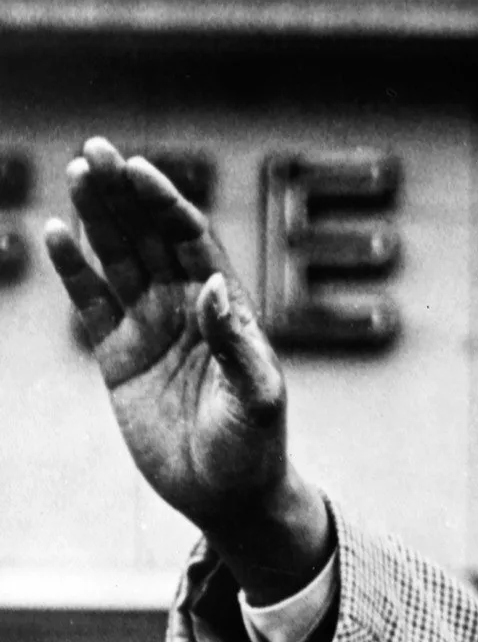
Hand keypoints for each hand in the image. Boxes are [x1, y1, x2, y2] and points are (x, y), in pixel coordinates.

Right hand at [45, 138, 330, 601]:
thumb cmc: (255, 444)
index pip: (190, 238)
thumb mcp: (258, 395)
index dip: (164, 202)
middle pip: (148, 236)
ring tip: (76, 173)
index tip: (138, 168)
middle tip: (94, 149)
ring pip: (117, 258)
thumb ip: (236, 342)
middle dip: (123, 193)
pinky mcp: (119, 357)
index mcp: (225, 305)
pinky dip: (74, 269)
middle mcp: (186, 307)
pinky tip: (55, 232)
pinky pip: (91, 303)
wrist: (228, 493)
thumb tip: (213, 288)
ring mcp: (150, 327)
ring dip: (96, 216)